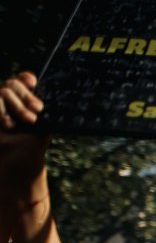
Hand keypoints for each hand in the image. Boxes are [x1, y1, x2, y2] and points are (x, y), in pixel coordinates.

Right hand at [0, 72, 49, 200]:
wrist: (17, 166)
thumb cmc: (31, 147)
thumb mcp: (43, 126)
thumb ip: (44, 111)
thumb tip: (63, 99)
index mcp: (23, 102)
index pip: (22, 81)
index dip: (25, 77)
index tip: (33, 81)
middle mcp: (8, 103)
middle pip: (11, 84)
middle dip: (26, 95)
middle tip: (38, 109)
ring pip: (2, 91)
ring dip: (18, 106)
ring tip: (29, 121)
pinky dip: (2, 113)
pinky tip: (8, 125)